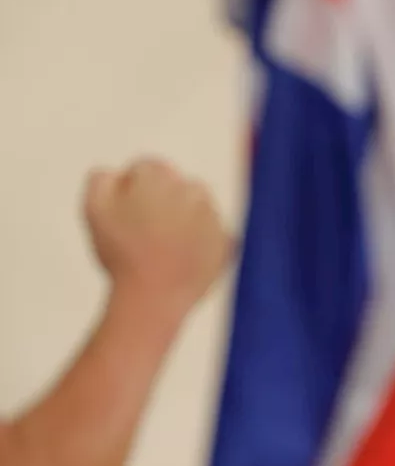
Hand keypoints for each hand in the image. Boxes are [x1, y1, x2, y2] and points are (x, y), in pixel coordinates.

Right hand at [83, 157, 233, 319]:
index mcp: (160, 176)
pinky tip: (183, 258)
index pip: (147, 169)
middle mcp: (193, 190)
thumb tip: (120, 173)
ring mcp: (214, 216)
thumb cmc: (121, 253)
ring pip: (198, 208)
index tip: (126, 215)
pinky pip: (213, 234)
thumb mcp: (94, 208)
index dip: (132, 191)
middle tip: (147, 232)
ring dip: (184, 219)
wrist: (154, 296)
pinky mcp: (228, 241)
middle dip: (162, 201)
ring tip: (165, 246)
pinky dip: (202, 242)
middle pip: (175, 186)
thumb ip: (102, 179)